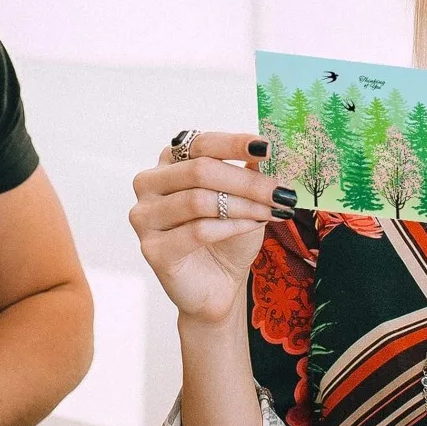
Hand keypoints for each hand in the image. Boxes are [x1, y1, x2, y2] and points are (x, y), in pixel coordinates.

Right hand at [130, 132, 296, 324]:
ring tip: (272, 211)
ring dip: (244, 205)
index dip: (234, 143)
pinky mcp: (152, 249)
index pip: (201, 143)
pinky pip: (198, 231)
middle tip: (281, 191)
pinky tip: (253, 227)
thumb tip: (264, 152)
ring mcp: (145, 217)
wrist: (219, 282)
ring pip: (199, 200)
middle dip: (247, 182)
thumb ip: (249, 172)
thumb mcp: (246, 197)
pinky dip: (232, 227)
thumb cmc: (229, 234)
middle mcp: (150, 184)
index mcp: (170, 161)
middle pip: (200, 171)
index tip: (267, 147)